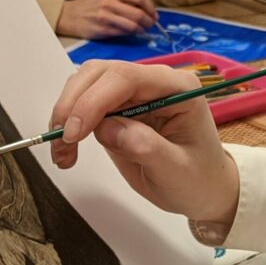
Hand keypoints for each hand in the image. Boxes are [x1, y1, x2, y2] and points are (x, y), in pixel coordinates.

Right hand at [50, 61, 240, 224]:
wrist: (203, 190)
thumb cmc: (198, 180)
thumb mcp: (177, 171)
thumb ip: (146, 148)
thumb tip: (107, 129)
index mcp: (177, 88)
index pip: (127, 78)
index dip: (94, 100)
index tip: (74, 132)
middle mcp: (154, 82)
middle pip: (100, 74)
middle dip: (73, 105)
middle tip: (61, 143)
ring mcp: (134, 93)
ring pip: (85, 85)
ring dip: (66, 115)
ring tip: (63, 154)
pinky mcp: (118, 109)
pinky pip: (84, 105)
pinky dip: (68, 126)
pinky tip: (66, 152)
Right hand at [56, 0, 158, 38]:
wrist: (68, 15)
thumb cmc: (89, 5)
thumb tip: (144, 10)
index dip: (151, 8)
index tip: (154, 15)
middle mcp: (110, 2)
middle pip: (139, 13)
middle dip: (149, 21)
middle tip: (151, 25)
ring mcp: (106, 16)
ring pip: (133, 25)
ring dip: (142, 30)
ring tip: (143, 30)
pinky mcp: (103, 29)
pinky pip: (123, 33)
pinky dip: (131, 34)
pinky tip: (132, 34)